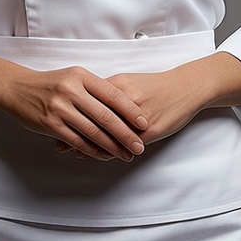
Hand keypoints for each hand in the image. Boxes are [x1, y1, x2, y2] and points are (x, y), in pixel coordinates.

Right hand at [0, 63, 148, 161]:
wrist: (17, 88)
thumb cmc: (49, 83)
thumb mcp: (73, 77)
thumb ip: (93, 88)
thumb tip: (120, 105)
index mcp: (81, 76)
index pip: (112, 94)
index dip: (130, 110)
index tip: (144, 123)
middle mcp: (72, 90)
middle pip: (106, 116)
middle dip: (126, 134)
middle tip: (139, 145)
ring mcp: (61, 108)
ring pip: (93, 131)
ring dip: (112, 146)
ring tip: (126, 154)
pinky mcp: (51, 124)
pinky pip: (77, 141)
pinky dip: (93, 150)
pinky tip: (104, 155)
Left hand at [53, 53, 240, 156]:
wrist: (185, 88)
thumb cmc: (156, 86)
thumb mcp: (130, 83)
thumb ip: (109, 93)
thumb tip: (85, 101)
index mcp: (118, 84)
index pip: (89, 100)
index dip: (72, 112)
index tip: (54, 118)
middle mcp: (124, 99)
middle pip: (93, 117)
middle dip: (74, 130)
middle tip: (56, 142)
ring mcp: (136, 116)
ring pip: (107, 133)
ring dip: (89, 144)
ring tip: (71, 152)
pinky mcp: (148, 129)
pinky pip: (125, 143)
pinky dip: (111, 151)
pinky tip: (100, 157)